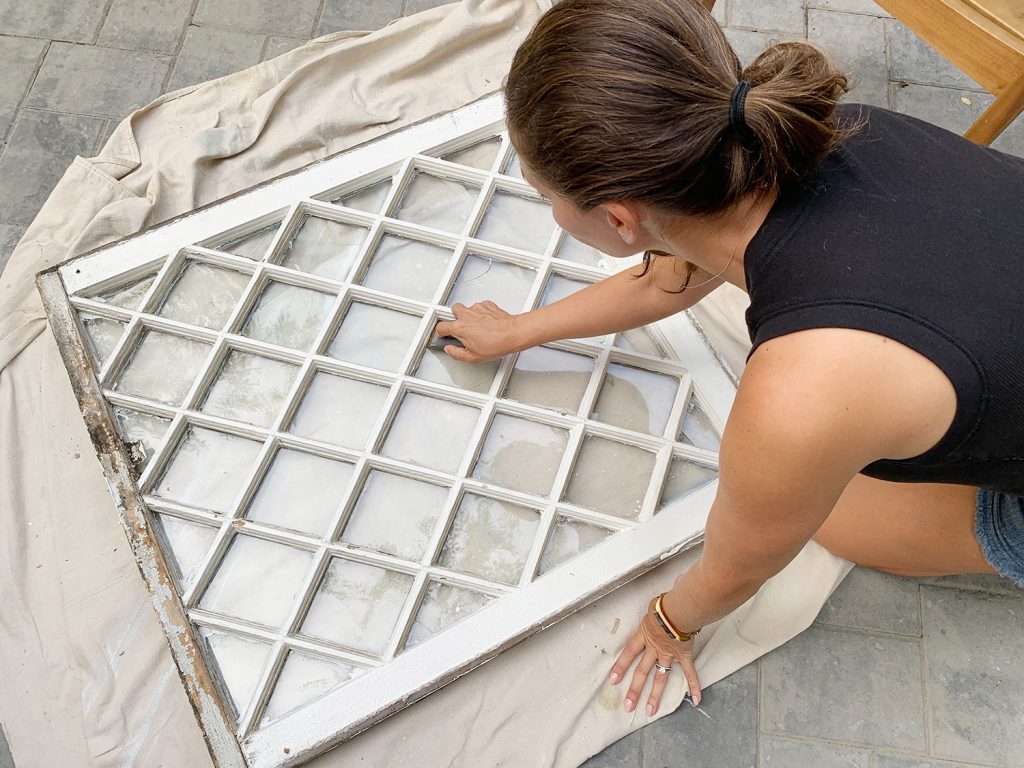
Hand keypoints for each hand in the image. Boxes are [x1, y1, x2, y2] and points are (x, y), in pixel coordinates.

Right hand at [434, 301, 519, 362]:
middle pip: (452, 312)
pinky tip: (486, 322)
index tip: (445, 335)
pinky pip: (479, 307)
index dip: (441, 332)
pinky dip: (481, 313)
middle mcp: (466, 315)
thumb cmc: (496, 344)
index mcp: (459, 328)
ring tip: (477, 326)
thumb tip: (450, 350)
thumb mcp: (472, 357)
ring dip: (469, 316)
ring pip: (467, 308)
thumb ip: (456, 353)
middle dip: (455, 319)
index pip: (441, 327)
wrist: (512, 333)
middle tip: (461, 328)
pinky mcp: (487, 304)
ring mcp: (476, 308)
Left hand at [608, 596, 701, 715]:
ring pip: (660, 677)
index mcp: (644, 635)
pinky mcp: (684, 655)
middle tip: (627, 706)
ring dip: (655, 695)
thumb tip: (662, 596)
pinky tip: (695, 700)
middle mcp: (654, 648)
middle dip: (634, 689)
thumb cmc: (667, 602)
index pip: (628, 653)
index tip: (612, 681)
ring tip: (650, 711)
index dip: (620, 668)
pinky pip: (690, 673)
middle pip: (642, 671)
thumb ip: (654, 607)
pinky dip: (694, 686)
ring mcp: (669, 654)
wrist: (681, 608)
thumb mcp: (653, 605)